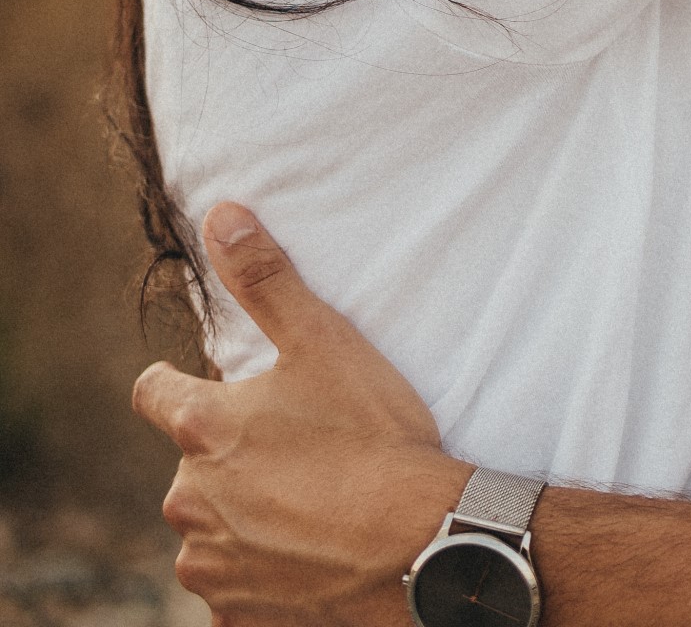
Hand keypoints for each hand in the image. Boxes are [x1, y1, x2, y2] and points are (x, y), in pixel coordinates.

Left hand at [132, 203, 469, 625]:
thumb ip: (268, 281)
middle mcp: (190, 500)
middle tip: (305, 450)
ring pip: (214, 528)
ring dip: (248, 517)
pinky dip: (267, 570)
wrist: (423, 544)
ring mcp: (212, 563)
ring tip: (317, 504)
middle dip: (235, 457)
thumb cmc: (377, 440)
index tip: (218, 389)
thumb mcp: (329, 345)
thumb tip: (221, 215)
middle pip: (193, 466)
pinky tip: (316, 552)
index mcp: (203, 430)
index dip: (183, 386)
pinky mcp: (237, 612)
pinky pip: (238, 585)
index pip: (155, 394)